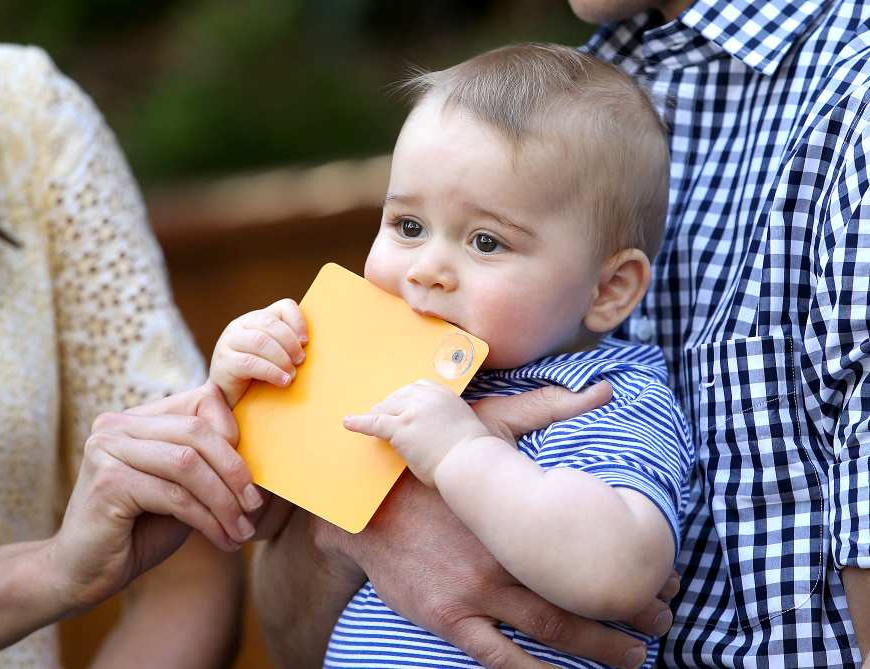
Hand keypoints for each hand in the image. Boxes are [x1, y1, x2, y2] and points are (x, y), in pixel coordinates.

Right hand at [48, 382, 263, 612]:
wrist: (84, 573)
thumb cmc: (141, 528)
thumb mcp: (184, 487)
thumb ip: (209, 462)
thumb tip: (264, 446)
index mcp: (138, 417)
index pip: (202, 400)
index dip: (234, 433)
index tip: (252, 476)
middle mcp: (117, 424)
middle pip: (197, 431)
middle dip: (235, 470)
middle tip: (255, 505)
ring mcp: (107, 449)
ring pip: (189, 464)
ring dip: (224, 501)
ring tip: (242, 529)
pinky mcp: (107, 481)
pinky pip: (174, 496)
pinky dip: (207, 520)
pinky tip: (223, 540)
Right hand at [209, 298, 307, 406]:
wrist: (226, 396)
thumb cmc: (257, 375)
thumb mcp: (274, 355)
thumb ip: (288, 346)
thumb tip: (311, 347)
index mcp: (257, 318)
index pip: (283, 307)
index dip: (298, 321)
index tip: (306, 342)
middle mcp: (241, 325)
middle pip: (270, 323)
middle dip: (290, 343)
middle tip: (301, 361)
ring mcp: (229, 341)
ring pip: (260, 341)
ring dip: (282, 358)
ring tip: (292, 375)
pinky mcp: (224, 361)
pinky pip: (250, 363)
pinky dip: (271, 372)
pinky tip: (282, 381)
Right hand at [324, 381, 677, 668]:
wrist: (368, 503)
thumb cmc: (434, 463)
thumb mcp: (490, 425)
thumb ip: (549, 408)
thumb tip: (607, 387)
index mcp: (519, 514)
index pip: (590, 548)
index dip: (634, 567)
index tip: (669, 575)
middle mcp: (504, 558)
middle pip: (580, 596)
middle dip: (629, 615)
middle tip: (666, 621)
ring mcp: (475, 593)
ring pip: (549, 631)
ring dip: (598, 649)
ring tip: (634, 658)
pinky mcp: (448, 616)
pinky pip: (497, 656)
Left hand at [343, 379, 489, 485]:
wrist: (471, 462)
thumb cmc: (471, 452)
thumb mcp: (462, 423)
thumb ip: (446, 418)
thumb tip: (434, 429)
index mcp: (444, 393)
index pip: (417, 387)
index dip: (405, 397)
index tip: (399, 404)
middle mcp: (427, 397)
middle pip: (398, 396)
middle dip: (389, 406)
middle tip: (380, 415)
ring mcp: (412, 411)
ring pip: (386, 408)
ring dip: (377, 415)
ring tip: (368, 421)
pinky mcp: (401, 428)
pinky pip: (374, 423)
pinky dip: (359, 422)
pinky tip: (348, 423)